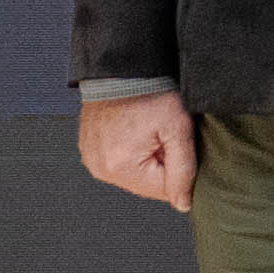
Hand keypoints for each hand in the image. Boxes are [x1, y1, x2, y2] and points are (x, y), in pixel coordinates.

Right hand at [75, 93, 195, 207]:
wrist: (122, 68)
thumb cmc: (148, 91)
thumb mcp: (178, 129)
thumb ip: (183, 171)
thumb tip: (183, 204)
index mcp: (120, 167)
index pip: (164, 192)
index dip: (180, 170)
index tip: (179, 145)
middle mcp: (100, 168)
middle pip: (147, 184)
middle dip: (163, 164)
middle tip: (165, 134)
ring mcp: (92, 159)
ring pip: (134, 174)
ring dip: (148, 158)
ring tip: (150, 130)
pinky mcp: (90, 149)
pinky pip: (120, 162)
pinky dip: (133, 151)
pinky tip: (137, 131)